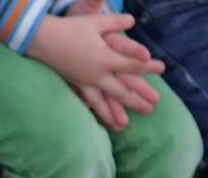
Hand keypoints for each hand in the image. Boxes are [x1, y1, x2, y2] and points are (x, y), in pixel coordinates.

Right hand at [28, 15, 162, 129]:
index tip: (162, 69)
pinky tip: (99, 120)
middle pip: (122, 91)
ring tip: (124, 126)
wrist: (45, 40)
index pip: (132, 65)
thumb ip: (115, 22)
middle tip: (152, 108)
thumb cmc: (71, 28)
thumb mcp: (96, 22)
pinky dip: (95, 111)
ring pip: (104, 103)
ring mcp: (86, 82)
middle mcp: (98, 74)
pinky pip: (88, 101)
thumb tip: (132, 20)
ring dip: (115, 114)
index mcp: (106, 58)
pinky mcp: (76, 85)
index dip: (148, 67)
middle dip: (137, 100)